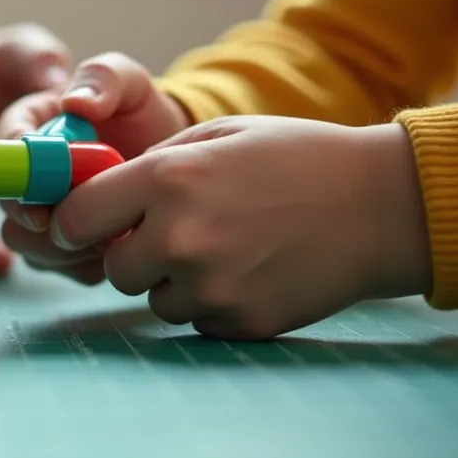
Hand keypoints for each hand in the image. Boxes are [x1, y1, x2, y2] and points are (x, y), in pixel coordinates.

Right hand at [0, 52, 189, 255]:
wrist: (167, 151)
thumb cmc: (139, 110)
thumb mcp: (127, 81)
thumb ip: (103, 78)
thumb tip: (77, 104)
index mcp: (26, 126)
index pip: (3, 153)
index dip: (19, 181)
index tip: (43, 205)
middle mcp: (23, 173)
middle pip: (8, 210)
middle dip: (45, 224)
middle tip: (90, 223)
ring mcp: (37, 212)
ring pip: (28, 245)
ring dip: (65, 246)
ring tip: (111, 232)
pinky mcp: (58, 244)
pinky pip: (57, 265)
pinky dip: (84, 263)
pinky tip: (115, 246)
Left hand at [7, 115, 431, 339]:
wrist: (381, 206)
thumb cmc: (297, 159)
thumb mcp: (219, 136)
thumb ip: (153, 165)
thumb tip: (98, 196)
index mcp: (167, 179)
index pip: (76, 218)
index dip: (77, 224)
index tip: (86, 226)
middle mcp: (180, 237)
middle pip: (114, 269)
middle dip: (135, 255)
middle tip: (174, 236)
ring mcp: (211, 286)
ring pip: (156, 301)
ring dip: (176, 282)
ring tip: (228, 248)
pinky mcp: (241, 322)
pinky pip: (199, 322)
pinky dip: (214, 304)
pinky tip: (252, 272)